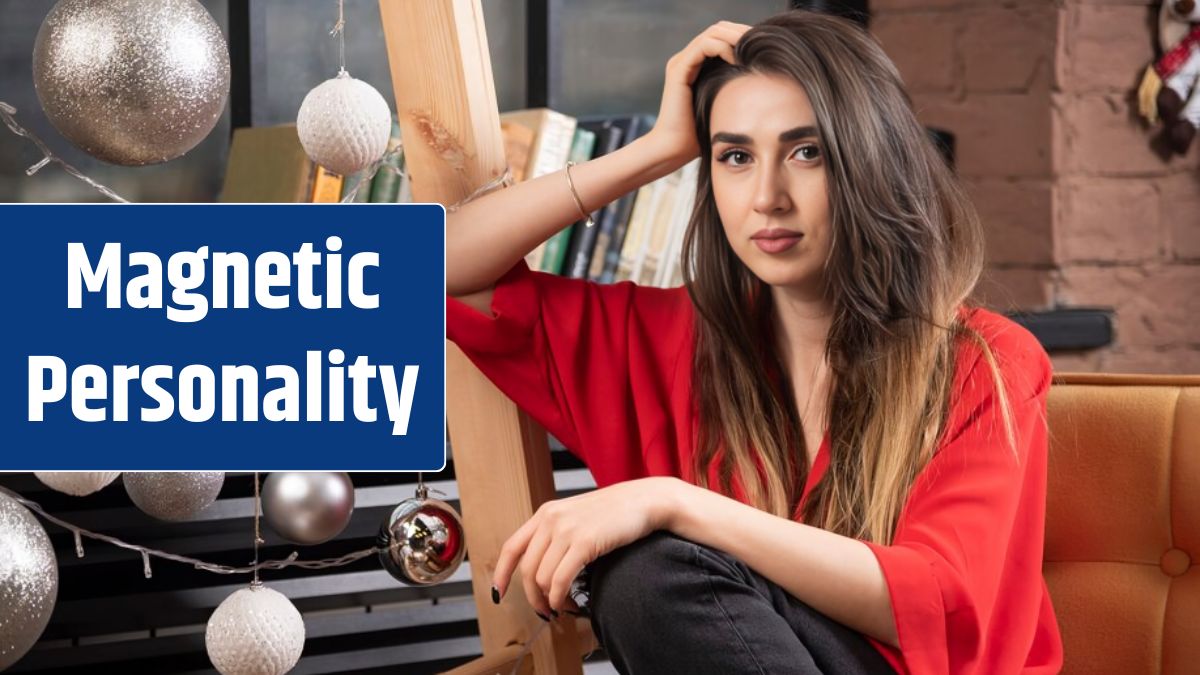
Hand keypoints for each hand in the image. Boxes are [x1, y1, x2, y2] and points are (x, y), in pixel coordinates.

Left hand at [491, 476, 679, 617]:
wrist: (645, 501)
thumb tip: (542, 571)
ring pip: (541, 578)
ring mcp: (566, 529)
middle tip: (545, 612)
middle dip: (532, 598)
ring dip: (550, 601)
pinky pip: (560, 580)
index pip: (512, 547)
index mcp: (546, 513)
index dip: (501, 574)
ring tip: (564, 607)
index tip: (499, 593)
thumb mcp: (577, 517)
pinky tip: (568, 604)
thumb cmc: (615, 514)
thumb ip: (557, 535)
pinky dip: (559, 598)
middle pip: (526, 569)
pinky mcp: (583, 542)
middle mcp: (551, 519)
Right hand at [645, 20, 751, 167]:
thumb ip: (737, 88)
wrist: (675, 149)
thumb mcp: (726, 106)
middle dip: (743, 31)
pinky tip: (739, 60)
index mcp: (696, 65)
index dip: (744, 36)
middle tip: (764, 40)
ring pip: (713, 33)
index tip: (767, 46)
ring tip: (754, 47)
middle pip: (719, 29)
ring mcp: (681, 63)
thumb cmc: (700, 135)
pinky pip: (704, 46)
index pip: (723, 37)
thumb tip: (765, 79)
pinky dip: (724, 47)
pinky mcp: (679, 70)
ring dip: (736, 36)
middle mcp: (687, 60)